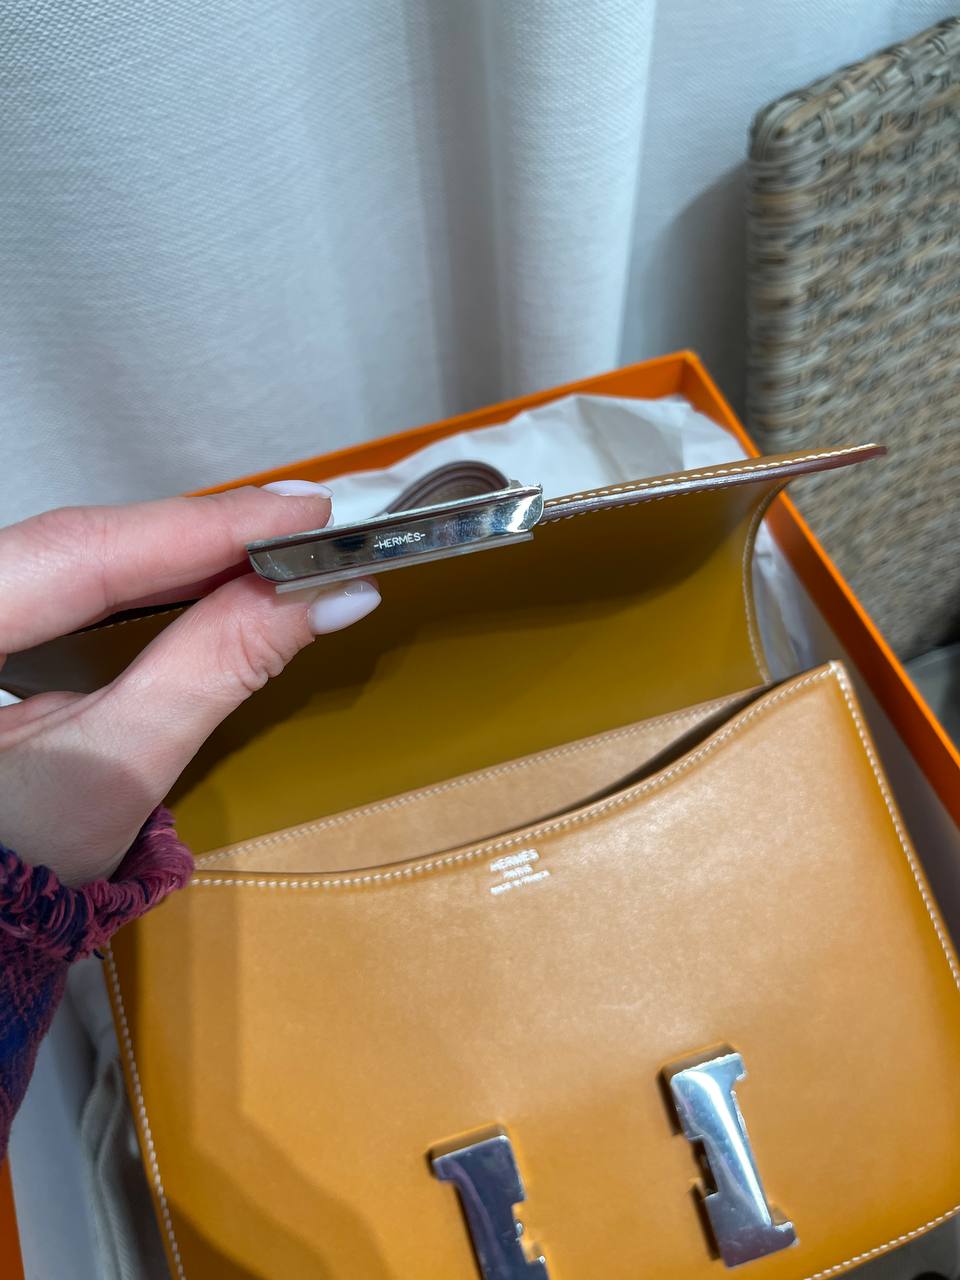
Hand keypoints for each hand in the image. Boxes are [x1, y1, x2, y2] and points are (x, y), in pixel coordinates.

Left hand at [0, 482, 379, 885]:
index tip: (296, 515)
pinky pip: (65, 579)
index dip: (198, 529)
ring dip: (177, 551)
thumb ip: (212, 671)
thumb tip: (321, 599)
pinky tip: (201, 571)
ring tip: (267, 543)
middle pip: (77, 543)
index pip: (78, 554)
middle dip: (195, 535)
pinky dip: (140, 577)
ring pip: (73, 554)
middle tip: (299, 522)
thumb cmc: (15, 870)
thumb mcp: (118, 771)